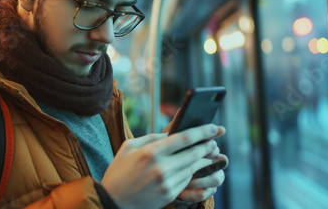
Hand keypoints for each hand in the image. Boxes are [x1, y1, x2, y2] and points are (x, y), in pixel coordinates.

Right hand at [101, 124, 223, 208]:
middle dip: (207, 145)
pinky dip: (192, 171)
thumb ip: (151, 138)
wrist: (113, 201)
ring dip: (204, 159)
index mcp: (150, 152)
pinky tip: (194, 166)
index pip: (183, 138)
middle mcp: (161, 168)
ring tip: (210, 152)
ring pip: (193, 168)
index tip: (212, 127)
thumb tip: (171, 134)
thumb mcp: (129, 147)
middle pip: (193, 153)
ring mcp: (166, 183)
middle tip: (215, 140)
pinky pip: (186, 180)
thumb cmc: (119, 171)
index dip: (201, 131)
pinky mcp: (169, 194)